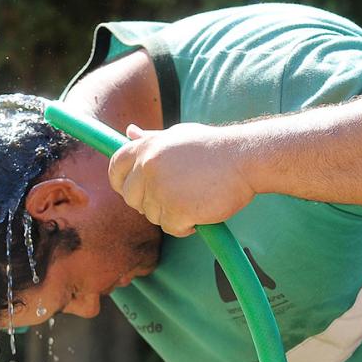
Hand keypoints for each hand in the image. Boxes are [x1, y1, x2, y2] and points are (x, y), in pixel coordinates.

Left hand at [108, 123, 257, 236]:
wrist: (246, 157)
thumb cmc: (213, 147)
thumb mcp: (178, 136)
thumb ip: (151, 139)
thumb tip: (129, 133)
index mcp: (146, 147)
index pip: (116, 168)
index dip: (120, 182)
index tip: (131, 190)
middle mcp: (148, 167)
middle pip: (131, 198)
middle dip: (148, 202)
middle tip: (175, 197)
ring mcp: (161, 189)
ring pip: (152, 215)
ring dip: (171, 214)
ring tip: (194, 199)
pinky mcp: (177, 209)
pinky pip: (171, 228)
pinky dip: (185, 226)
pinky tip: (201, 212)